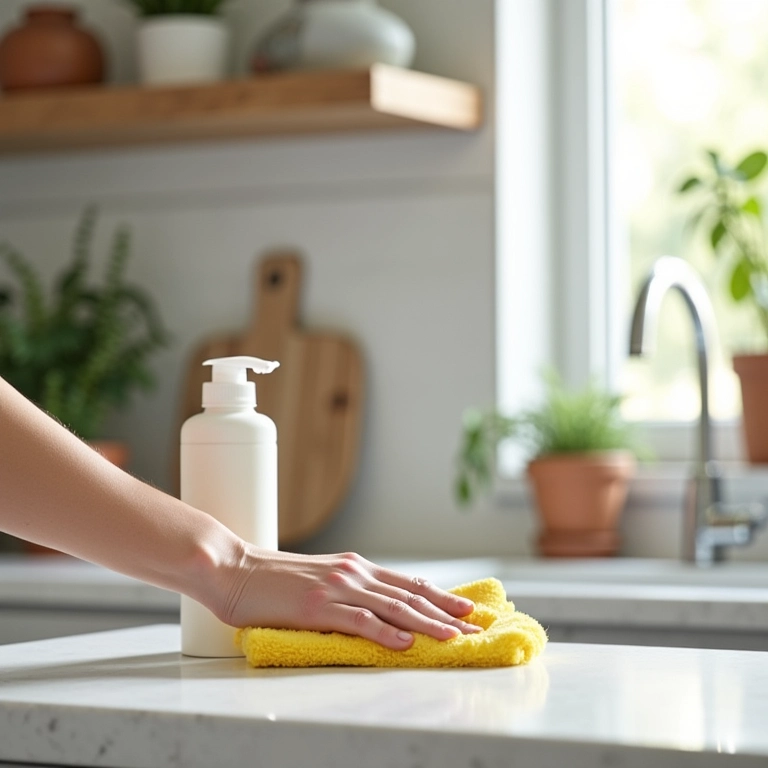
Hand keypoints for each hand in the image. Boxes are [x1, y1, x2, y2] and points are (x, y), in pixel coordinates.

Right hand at [220, 548, 481, 649]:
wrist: (234, 569)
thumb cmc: (273, 580)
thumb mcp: (320, 580)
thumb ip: (349, 591)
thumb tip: (378, 611)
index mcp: (355, 568)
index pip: (407, 584)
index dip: (440, 597)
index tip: (467, 609)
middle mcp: (353, 573)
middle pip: (409, 595)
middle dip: (446, 611)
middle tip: (476, 625)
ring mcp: (336, 588)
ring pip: (392, 607)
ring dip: (427, 623)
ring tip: (455, 637)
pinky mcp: (316, 606)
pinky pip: (358, 621)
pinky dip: (385, 633)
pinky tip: (405, 643)